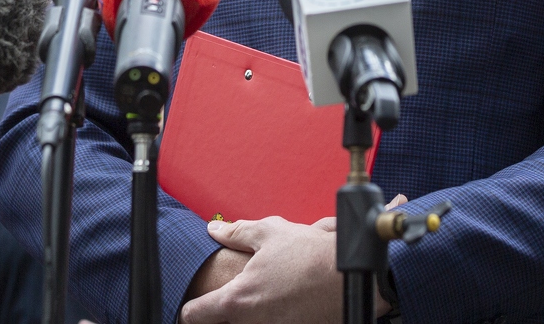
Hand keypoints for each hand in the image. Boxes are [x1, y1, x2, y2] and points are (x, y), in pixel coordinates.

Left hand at [180, 216, 339, 323]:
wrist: (353, 278)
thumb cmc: (312, 255)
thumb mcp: (269, 232)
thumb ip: (237, 232)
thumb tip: (215, 229)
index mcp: (238, 299)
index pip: (196, 314)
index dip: (190, 308)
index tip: (190, 305)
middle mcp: (253, 323)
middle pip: (224, 323)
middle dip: (227, 309)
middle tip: (239, 292)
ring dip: (253, 313)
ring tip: (270, 292)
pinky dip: (275, 316)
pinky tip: (287, 299)